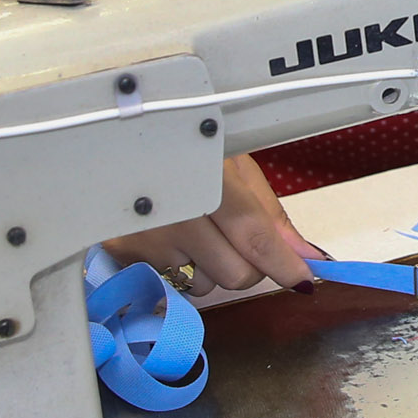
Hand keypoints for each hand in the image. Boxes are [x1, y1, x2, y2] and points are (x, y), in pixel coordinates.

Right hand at [99, 153, 326, 291]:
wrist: (111, 133)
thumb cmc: (180, 142)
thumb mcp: (232, 162)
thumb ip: (270, 213)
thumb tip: (306, 255)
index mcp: (207, 180)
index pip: (254, 237)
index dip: (284, 264)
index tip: (303, 278)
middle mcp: (174, 213)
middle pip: (235, 274)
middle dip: (248, 264)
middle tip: (236, 235)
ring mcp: (145, 237)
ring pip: (203, 284)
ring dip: (209, 268)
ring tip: (195, 228)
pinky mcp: (122, 253)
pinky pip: (169, 282)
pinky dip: (177, 266)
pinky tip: (168, 234)